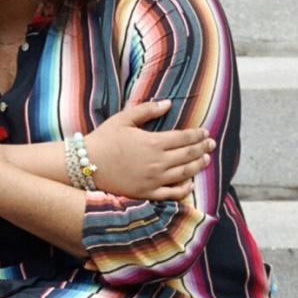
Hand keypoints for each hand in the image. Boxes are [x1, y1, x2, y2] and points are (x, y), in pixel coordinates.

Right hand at [89, 100, 215, 200]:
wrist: (85, 165)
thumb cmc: (103, 139)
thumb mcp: (124, 119)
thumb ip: (147, 110)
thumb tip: (168, 103)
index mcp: (154, 142)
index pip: (184, 138)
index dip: (197, 135)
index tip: (205, 132)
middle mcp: (157, 162)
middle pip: (188, 155)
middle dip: (202, 148)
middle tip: (211, 145)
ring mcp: (153, 180)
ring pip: (184, 173)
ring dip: (197, 166)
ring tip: (205, 160)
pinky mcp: (146, 193)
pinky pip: (171, 194)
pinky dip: (183, 189)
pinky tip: (189, 184)